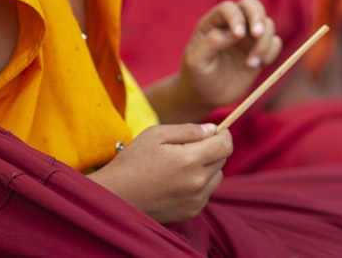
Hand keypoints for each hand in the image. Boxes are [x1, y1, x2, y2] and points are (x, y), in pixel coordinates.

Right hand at [88, 123, 231, 222]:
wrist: (115, 197)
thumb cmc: (133, 161)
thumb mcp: (156, 134)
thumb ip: (189, 130)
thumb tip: (212, 129)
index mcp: (190, 160)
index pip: (226, 145)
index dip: (223, 134)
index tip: (216, 130)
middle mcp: (197, 183)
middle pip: (222, 160)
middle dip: (213, 149)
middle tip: (190, 146)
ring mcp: (195, 200)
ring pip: (217, 177)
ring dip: (208, 167)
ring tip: (183, 164)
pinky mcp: (191, 212)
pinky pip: (207, 193)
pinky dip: (200, 184)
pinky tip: (179, 180)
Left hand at [179, 0, 281, 110]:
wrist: (207, 96)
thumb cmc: (197, 76)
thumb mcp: (195, 62)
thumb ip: (211, 44)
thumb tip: (233, 34)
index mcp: (213, 22)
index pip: (228, 8)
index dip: (236, 17)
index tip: (238, 36)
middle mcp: (232, 24)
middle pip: (251, 5)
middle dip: (257, 17)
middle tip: (257, 35)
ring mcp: (248, 36)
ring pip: (267, 24)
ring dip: (263, 43)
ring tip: (251, 64)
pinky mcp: (260, 49)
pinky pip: (275, 42)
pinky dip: (271, 51)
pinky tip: (259, 64)